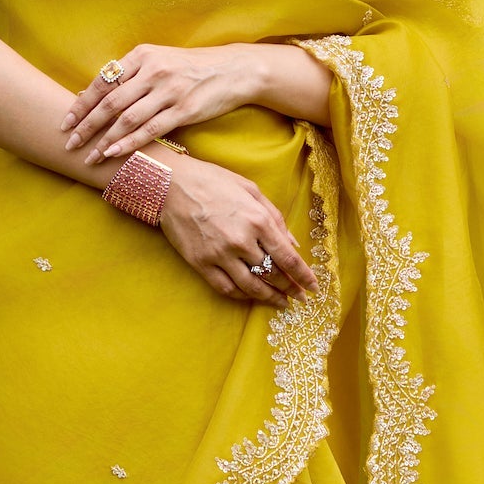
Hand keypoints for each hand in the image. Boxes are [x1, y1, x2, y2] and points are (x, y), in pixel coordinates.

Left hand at [65, 40, 321, 164]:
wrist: (233, 69)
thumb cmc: (192, 68)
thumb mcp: (161, 60)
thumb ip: (133, 75)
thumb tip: (99, 94)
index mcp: (142, 56)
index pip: (103, 81)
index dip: (81, 103)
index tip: (65, 121)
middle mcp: (153, 70)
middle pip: (109, 101)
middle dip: (86, 124)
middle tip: (68, 142)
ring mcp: (169, 90)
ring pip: (127, 118)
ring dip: (104, 139)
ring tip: (89, 155)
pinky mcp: (184, 109)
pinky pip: (150, 129)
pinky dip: (130, 143)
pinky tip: (115, 154)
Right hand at [150, 156, 315, 306]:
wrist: (170, 184)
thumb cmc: (213, 181)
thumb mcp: (250, 190)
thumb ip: (274, 217)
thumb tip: (293, 243)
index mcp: (258, 220)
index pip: (288, 257)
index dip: (304, 276)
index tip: (313, 287)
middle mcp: (241, 241)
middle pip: (273, 275)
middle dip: (290, 289)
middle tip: (299, 297)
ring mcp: (219, 254)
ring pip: (251, 287)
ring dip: (269, 298)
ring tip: (280, 302)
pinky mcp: (200, 263)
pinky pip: (225, 288)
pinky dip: (241, 296)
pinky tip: (250, 296)